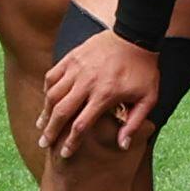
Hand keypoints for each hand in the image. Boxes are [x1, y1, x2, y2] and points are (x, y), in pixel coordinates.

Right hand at [39, 32, 165, 158]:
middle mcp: (87, 82)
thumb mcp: (148, 98)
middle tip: (43, 144)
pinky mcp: (72, 57)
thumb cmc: (143, 70)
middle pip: (61, 112)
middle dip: (51, 131)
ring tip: (42, 125)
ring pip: (53, 95)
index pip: (81, 125)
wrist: (136, 36)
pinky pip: (52, 76)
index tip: (65, 154)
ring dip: (45, 112)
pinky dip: (47, 89)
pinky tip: (48, 99)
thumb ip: (134, 123)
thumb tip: (122, 146)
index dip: (71, 142)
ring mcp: (77, 68)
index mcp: (105, 94)